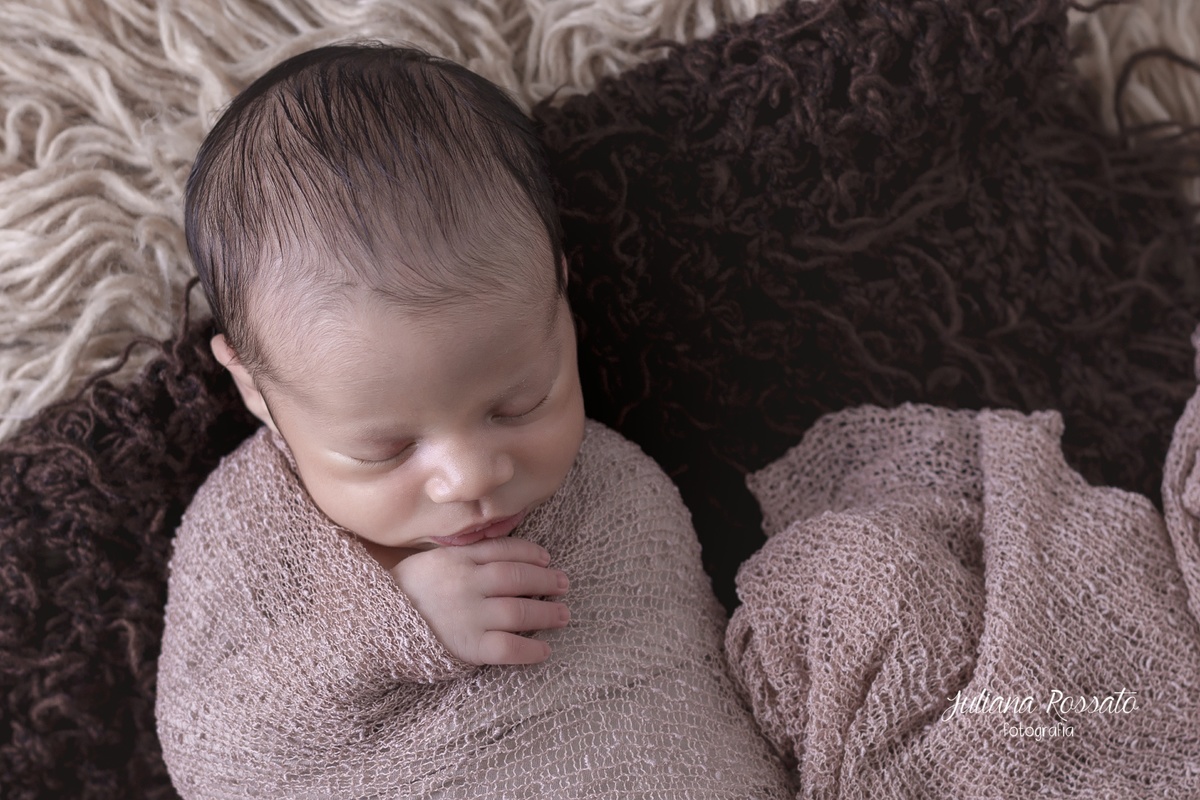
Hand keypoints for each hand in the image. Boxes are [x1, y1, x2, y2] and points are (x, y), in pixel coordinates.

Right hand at [390, 537, 569, 665]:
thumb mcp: (427, 561)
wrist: (367, 626)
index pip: (504, 550)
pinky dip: (530, 649)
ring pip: (520, 610)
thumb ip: (459, 556)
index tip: (547, 558)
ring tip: (563, 615)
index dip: (531, 553)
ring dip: (546, 613)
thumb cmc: (398, 594)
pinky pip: (508, 647)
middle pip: (518, 577)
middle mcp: (466, 583)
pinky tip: (544, 650)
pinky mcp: (468, 646)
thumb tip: (497, 555)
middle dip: (546, 580)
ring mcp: (469, 614)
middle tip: (564, 585)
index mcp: (456, 559)